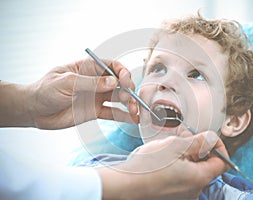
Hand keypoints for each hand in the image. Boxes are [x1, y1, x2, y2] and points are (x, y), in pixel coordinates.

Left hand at [0, 59, 138, 128]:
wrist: (35, 111)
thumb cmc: (46, 90)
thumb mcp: (67, 83)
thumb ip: (90, 83)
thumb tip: (114, 82)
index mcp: (88, 68)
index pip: (112, 66)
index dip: (122, 72)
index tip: (126, 82)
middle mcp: (96, 82)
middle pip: (119, 83)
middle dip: (128, 90)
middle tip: (130, 100)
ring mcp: (96, 97)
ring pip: (118, 99)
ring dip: (129, 104)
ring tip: (135, 112)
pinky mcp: (95, 111)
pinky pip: (112, 113)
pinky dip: (123, 116)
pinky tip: (133, 119)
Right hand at [97, 131, 228, 199]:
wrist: (125, 185)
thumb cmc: (148, 167)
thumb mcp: (175, 146)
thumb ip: (198, 142)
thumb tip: (212, 138)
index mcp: (199, 178)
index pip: (222, 163)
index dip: (218, 147)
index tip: (207, 137)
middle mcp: (194, 190)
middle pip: (206, 165)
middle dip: (197, 148)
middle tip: (183, 137)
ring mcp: (182, 194)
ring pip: (192, 170)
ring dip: (186, 155)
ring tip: (170, 146)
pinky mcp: (172, 194)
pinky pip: (181, 177)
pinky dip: (178, 165)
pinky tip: (164, 158)